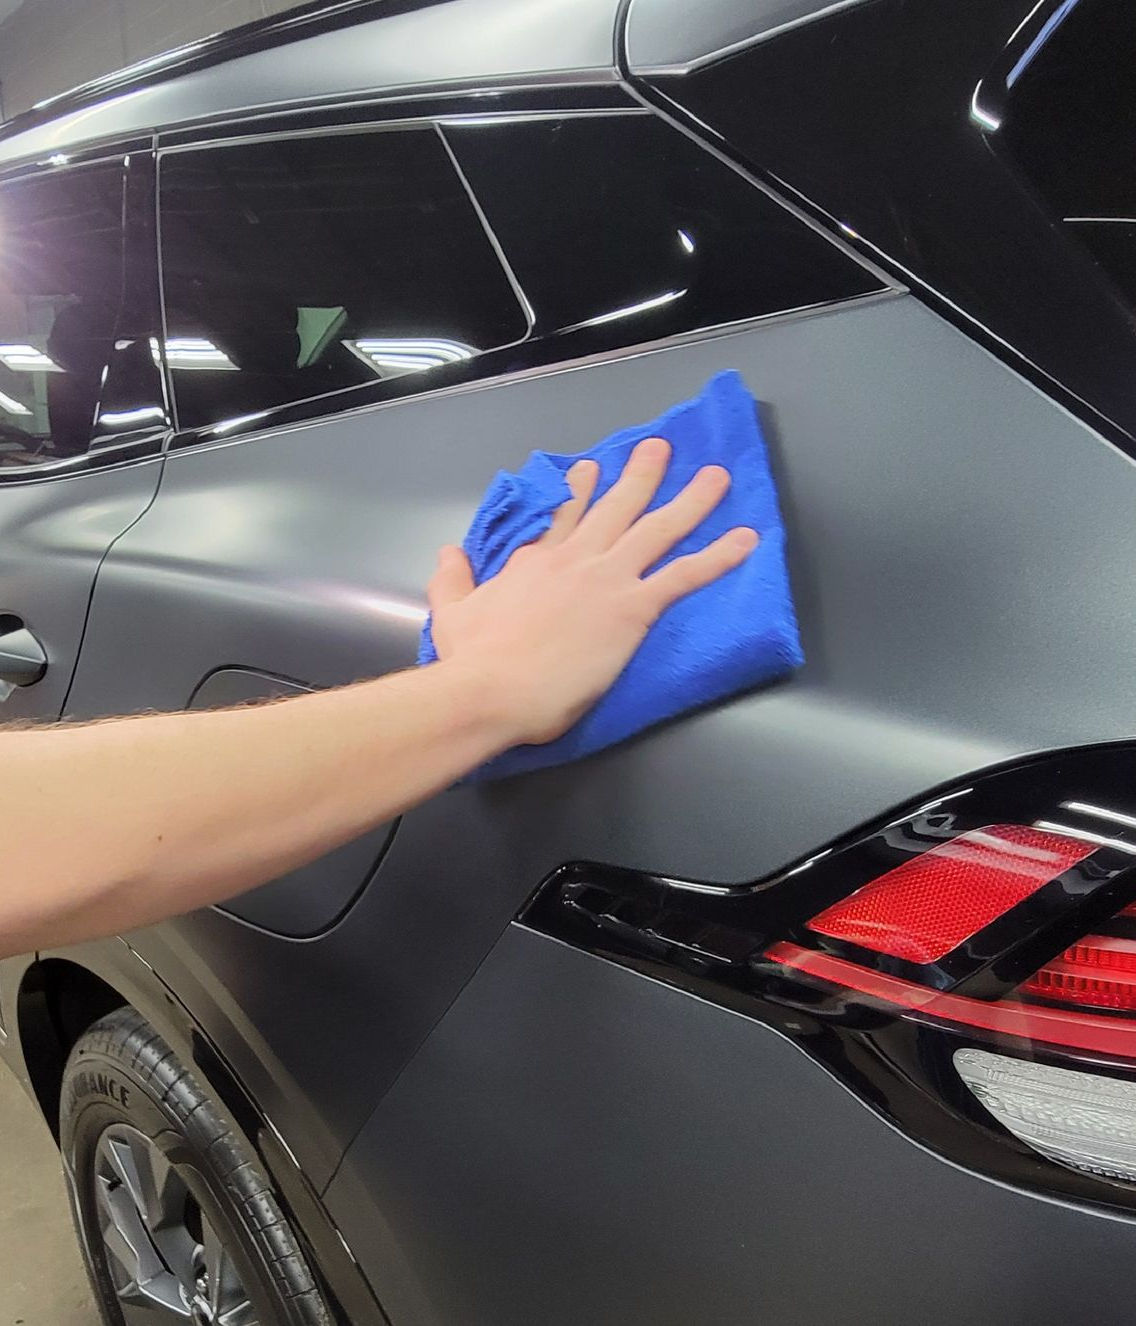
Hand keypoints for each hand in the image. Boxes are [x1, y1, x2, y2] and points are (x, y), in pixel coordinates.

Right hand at [427, 436, 758, 747]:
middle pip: (617, 507)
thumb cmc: (473, 658)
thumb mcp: (452, 613)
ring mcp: (608, 578)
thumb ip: (452, 579)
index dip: (582, 490)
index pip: (566, 517)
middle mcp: (577, 559)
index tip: (594, 468)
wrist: (493, 687)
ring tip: (717, 477)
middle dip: (642, 475)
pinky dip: (719, 556)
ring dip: (692, 500)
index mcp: (536, 561)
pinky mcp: (633, 607)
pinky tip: (746, 541)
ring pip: (659, 528)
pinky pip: (685, 575)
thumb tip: (447, 553)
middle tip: (661, 449)